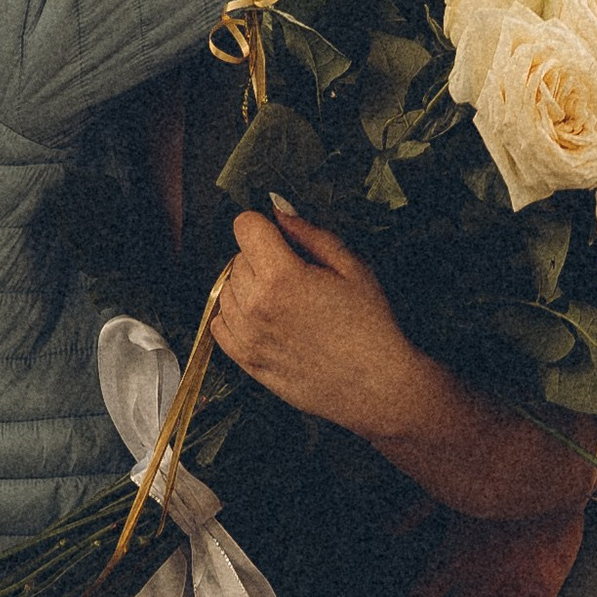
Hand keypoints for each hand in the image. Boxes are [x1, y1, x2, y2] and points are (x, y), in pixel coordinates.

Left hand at [210, 201, 427, 434]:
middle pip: (237, 258)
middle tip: (295, 275)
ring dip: (247, 287)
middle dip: (261, 257)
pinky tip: (262, 319)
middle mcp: (256, 305)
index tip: (282, 240)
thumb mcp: (351, 267)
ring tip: (283, 300)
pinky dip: (234, 315)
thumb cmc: (371, 325)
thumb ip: (309, 234)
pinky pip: (219, 325)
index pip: (245, 226)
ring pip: (225, 290)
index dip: (265, 227)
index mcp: (282, 276)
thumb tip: (278, 212)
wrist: (376, 385)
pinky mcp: (246, 361)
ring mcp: (247, 336)